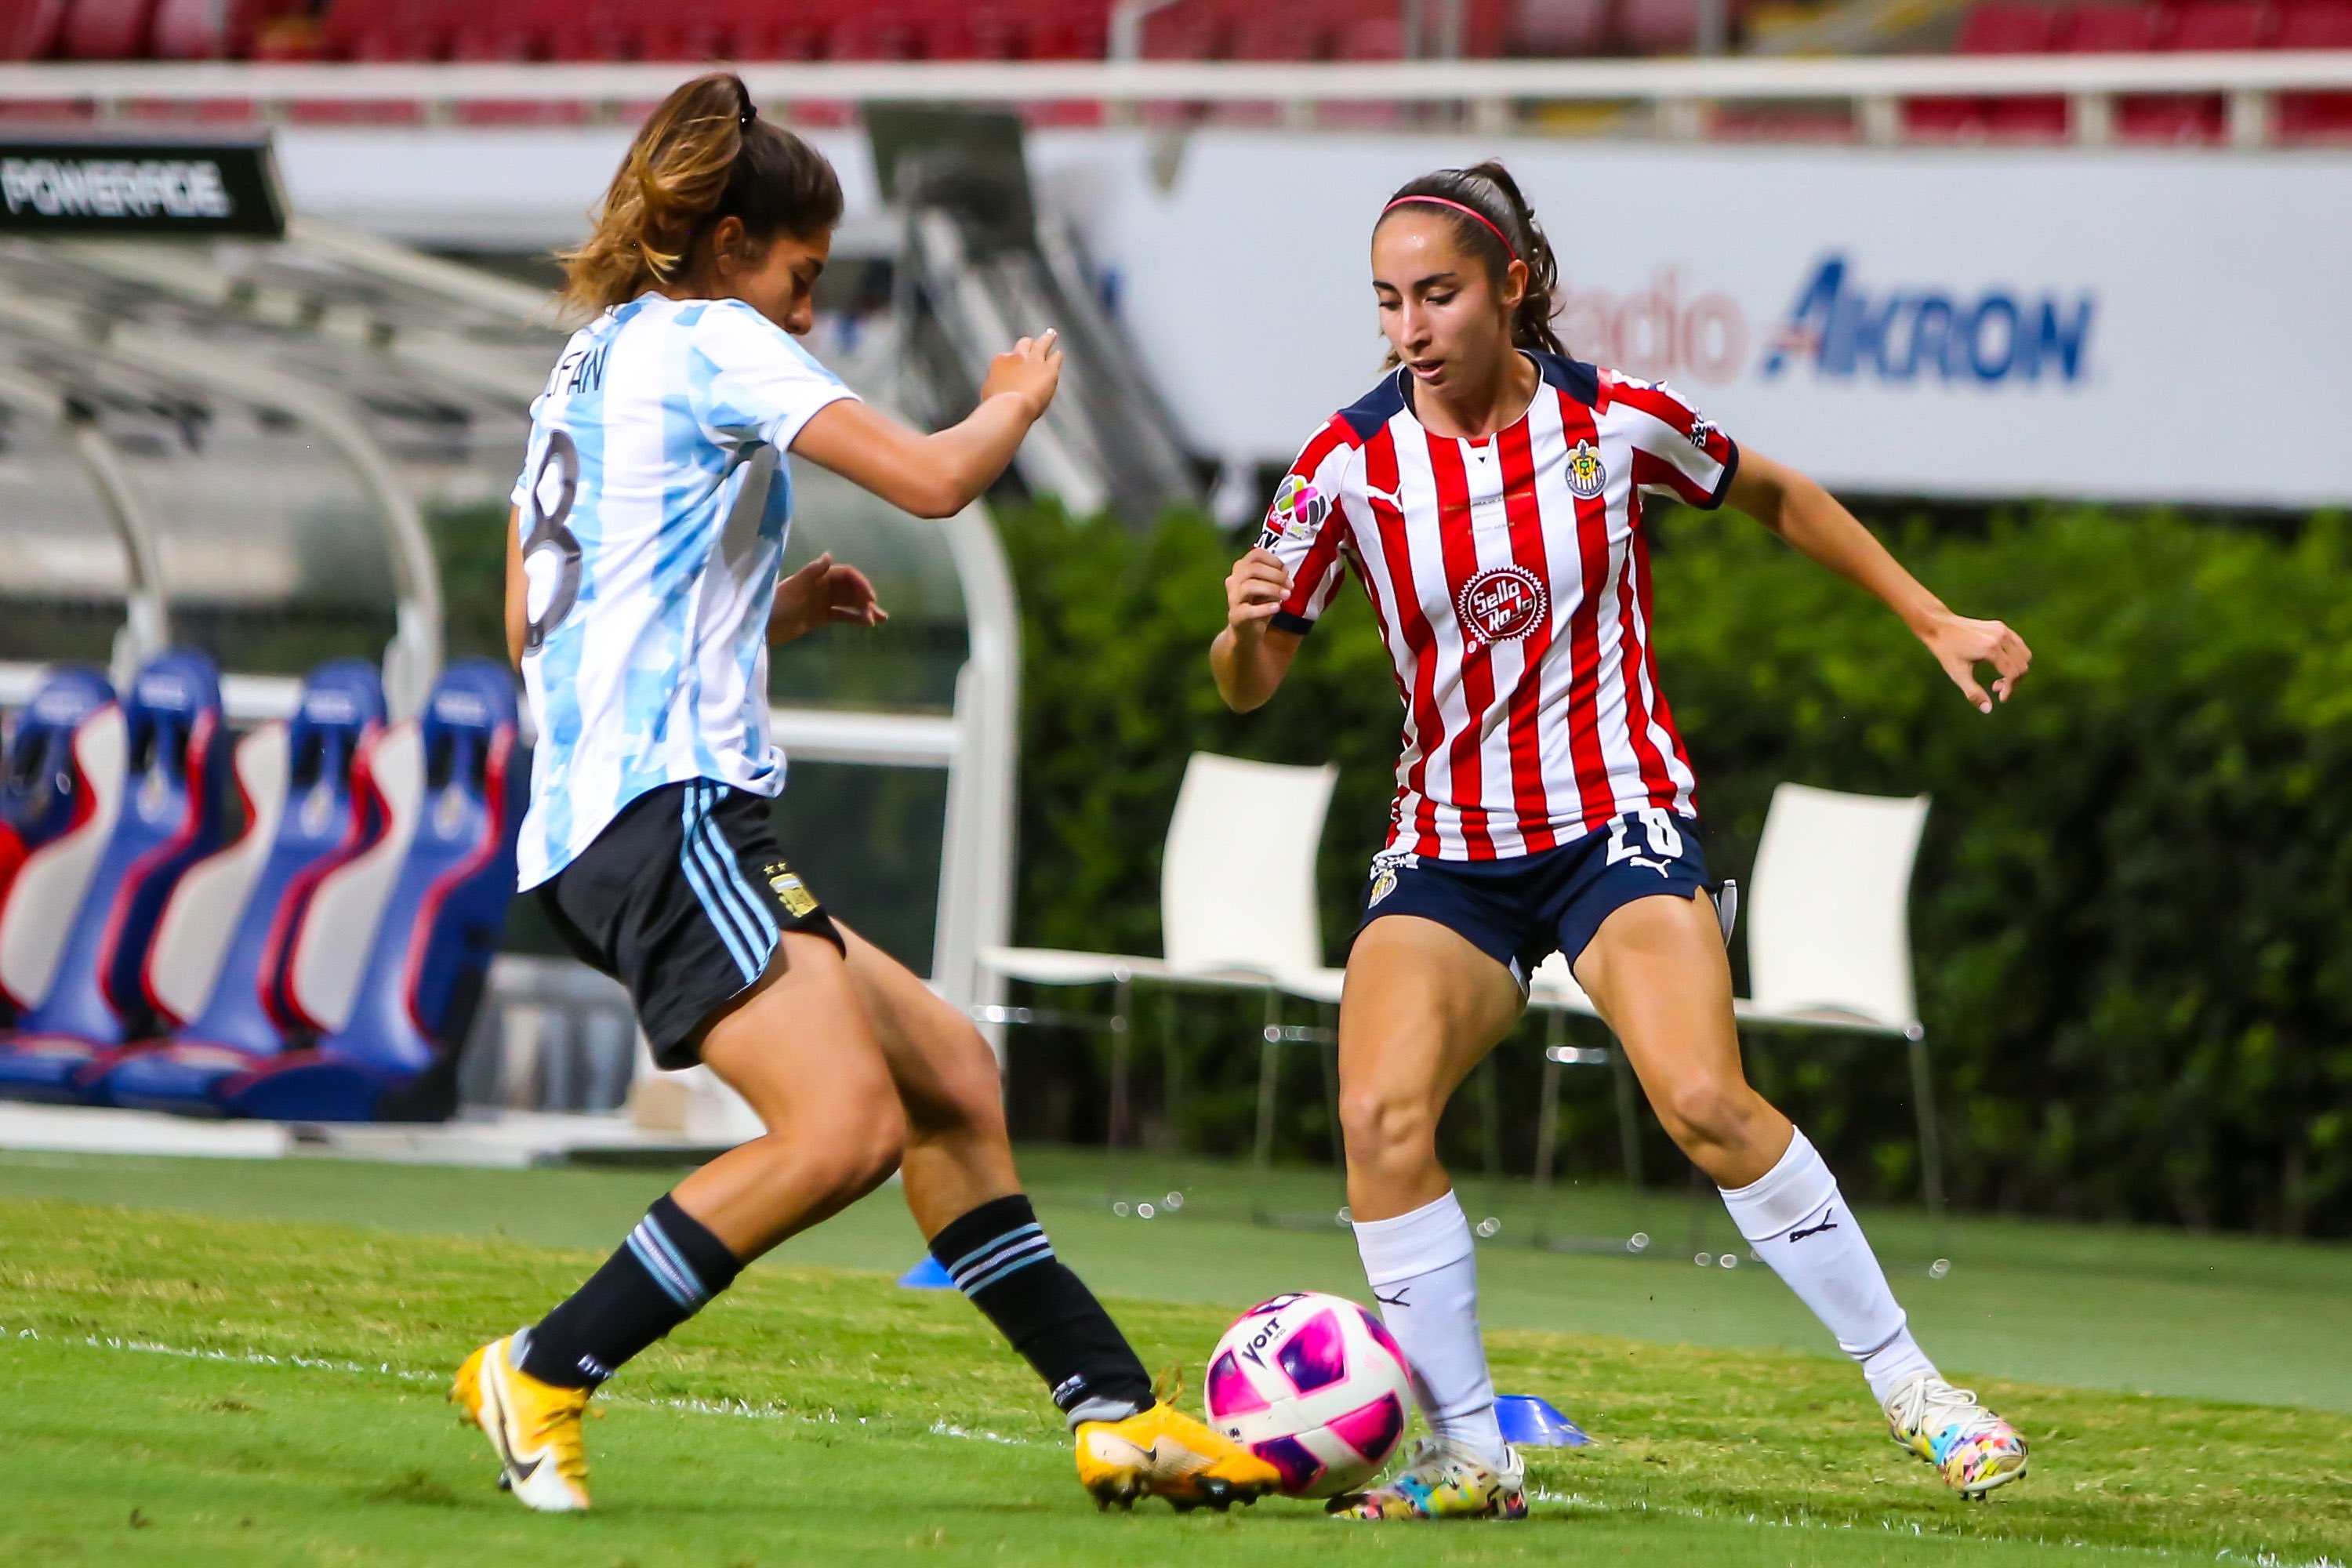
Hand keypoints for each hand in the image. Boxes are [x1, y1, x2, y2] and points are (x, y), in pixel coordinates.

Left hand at [770, 552, 886, 644]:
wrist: (761, 626)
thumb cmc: (775, 604)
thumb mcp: (794, 587)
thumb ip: (812, 571)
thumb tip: (829, 554)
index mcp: (817, 577)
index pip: (845, 575)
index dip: (860, 583)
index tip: (870, 597)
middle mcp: (822, 587)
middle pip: (850, 589)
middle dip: (865, 599)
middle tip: (875, 614)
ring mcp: (822, 602)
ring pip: (849, 603)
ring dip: (865, 609)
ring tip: (879, 620)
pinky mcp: (820, 617)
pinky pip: (842, 615)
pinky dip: (854, 619)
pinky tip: (866, 624)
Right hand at [978, 329, 1061, 421]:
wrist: (1011, 408)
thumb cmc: (997, 405)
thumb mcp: (988, 391)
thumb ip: (995, 382)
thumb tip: (997, 382)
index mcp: (1001, 360)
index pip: (1009, 356)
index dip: (1013, 362)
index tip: (1015, 368)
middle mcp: (1018, 356)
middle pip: (1025, 343)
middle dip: (1029, 343)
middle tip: (1033, 342)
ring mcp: (1034, 361)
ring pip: (1043, 343)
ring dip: (1047, 338)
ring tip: (1051, 334)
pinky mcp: (1049, 369)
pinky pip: (1055, 357)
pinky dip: (1056, 356)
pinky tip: (1058, 355)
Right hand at [1225, 546, 1291, 637]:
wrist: (1247, 632)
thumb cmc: (1259, 605)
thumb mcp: (1270, 587)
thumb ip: (1276, 576)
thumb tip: (1284, 569)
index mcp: (1241, 569)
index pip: (1256, 555)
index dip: (1274, 560)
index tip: (1286, 571)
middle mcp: (1234, 581)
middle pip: (1252, 569)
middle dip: (1275, 575)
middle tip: (1290, 586)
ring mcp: (1233, 598)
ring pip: (1249, 586)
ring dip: (1272, 589)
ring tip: (1287, 596)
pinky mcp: (1235, 616)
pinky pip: (1248, 610)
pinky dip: (1265, 608)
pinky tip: (1277, 608)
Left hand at [1918, 609, 2029, 713]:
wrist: (1939, 625)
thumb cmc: (1946, 650)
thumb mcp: (1958, 674)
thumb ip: (1973, 693)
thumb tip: (1988, 709)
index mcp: (1991, 649)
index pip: (2013, 673)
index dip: (2010, 689)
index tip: (2001, 699)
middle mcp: (2001, 637)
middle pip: (2022, 665)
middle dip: (2014, 681)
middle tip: (1996, 688)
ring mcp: (2002, 630)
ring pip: (2024, 654)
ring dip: (2017, 670)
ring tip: (1999, 680)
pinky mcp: (2001, 627)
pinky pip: (2018, 645)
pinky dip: (2015, 659)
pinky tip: (1999, 666)